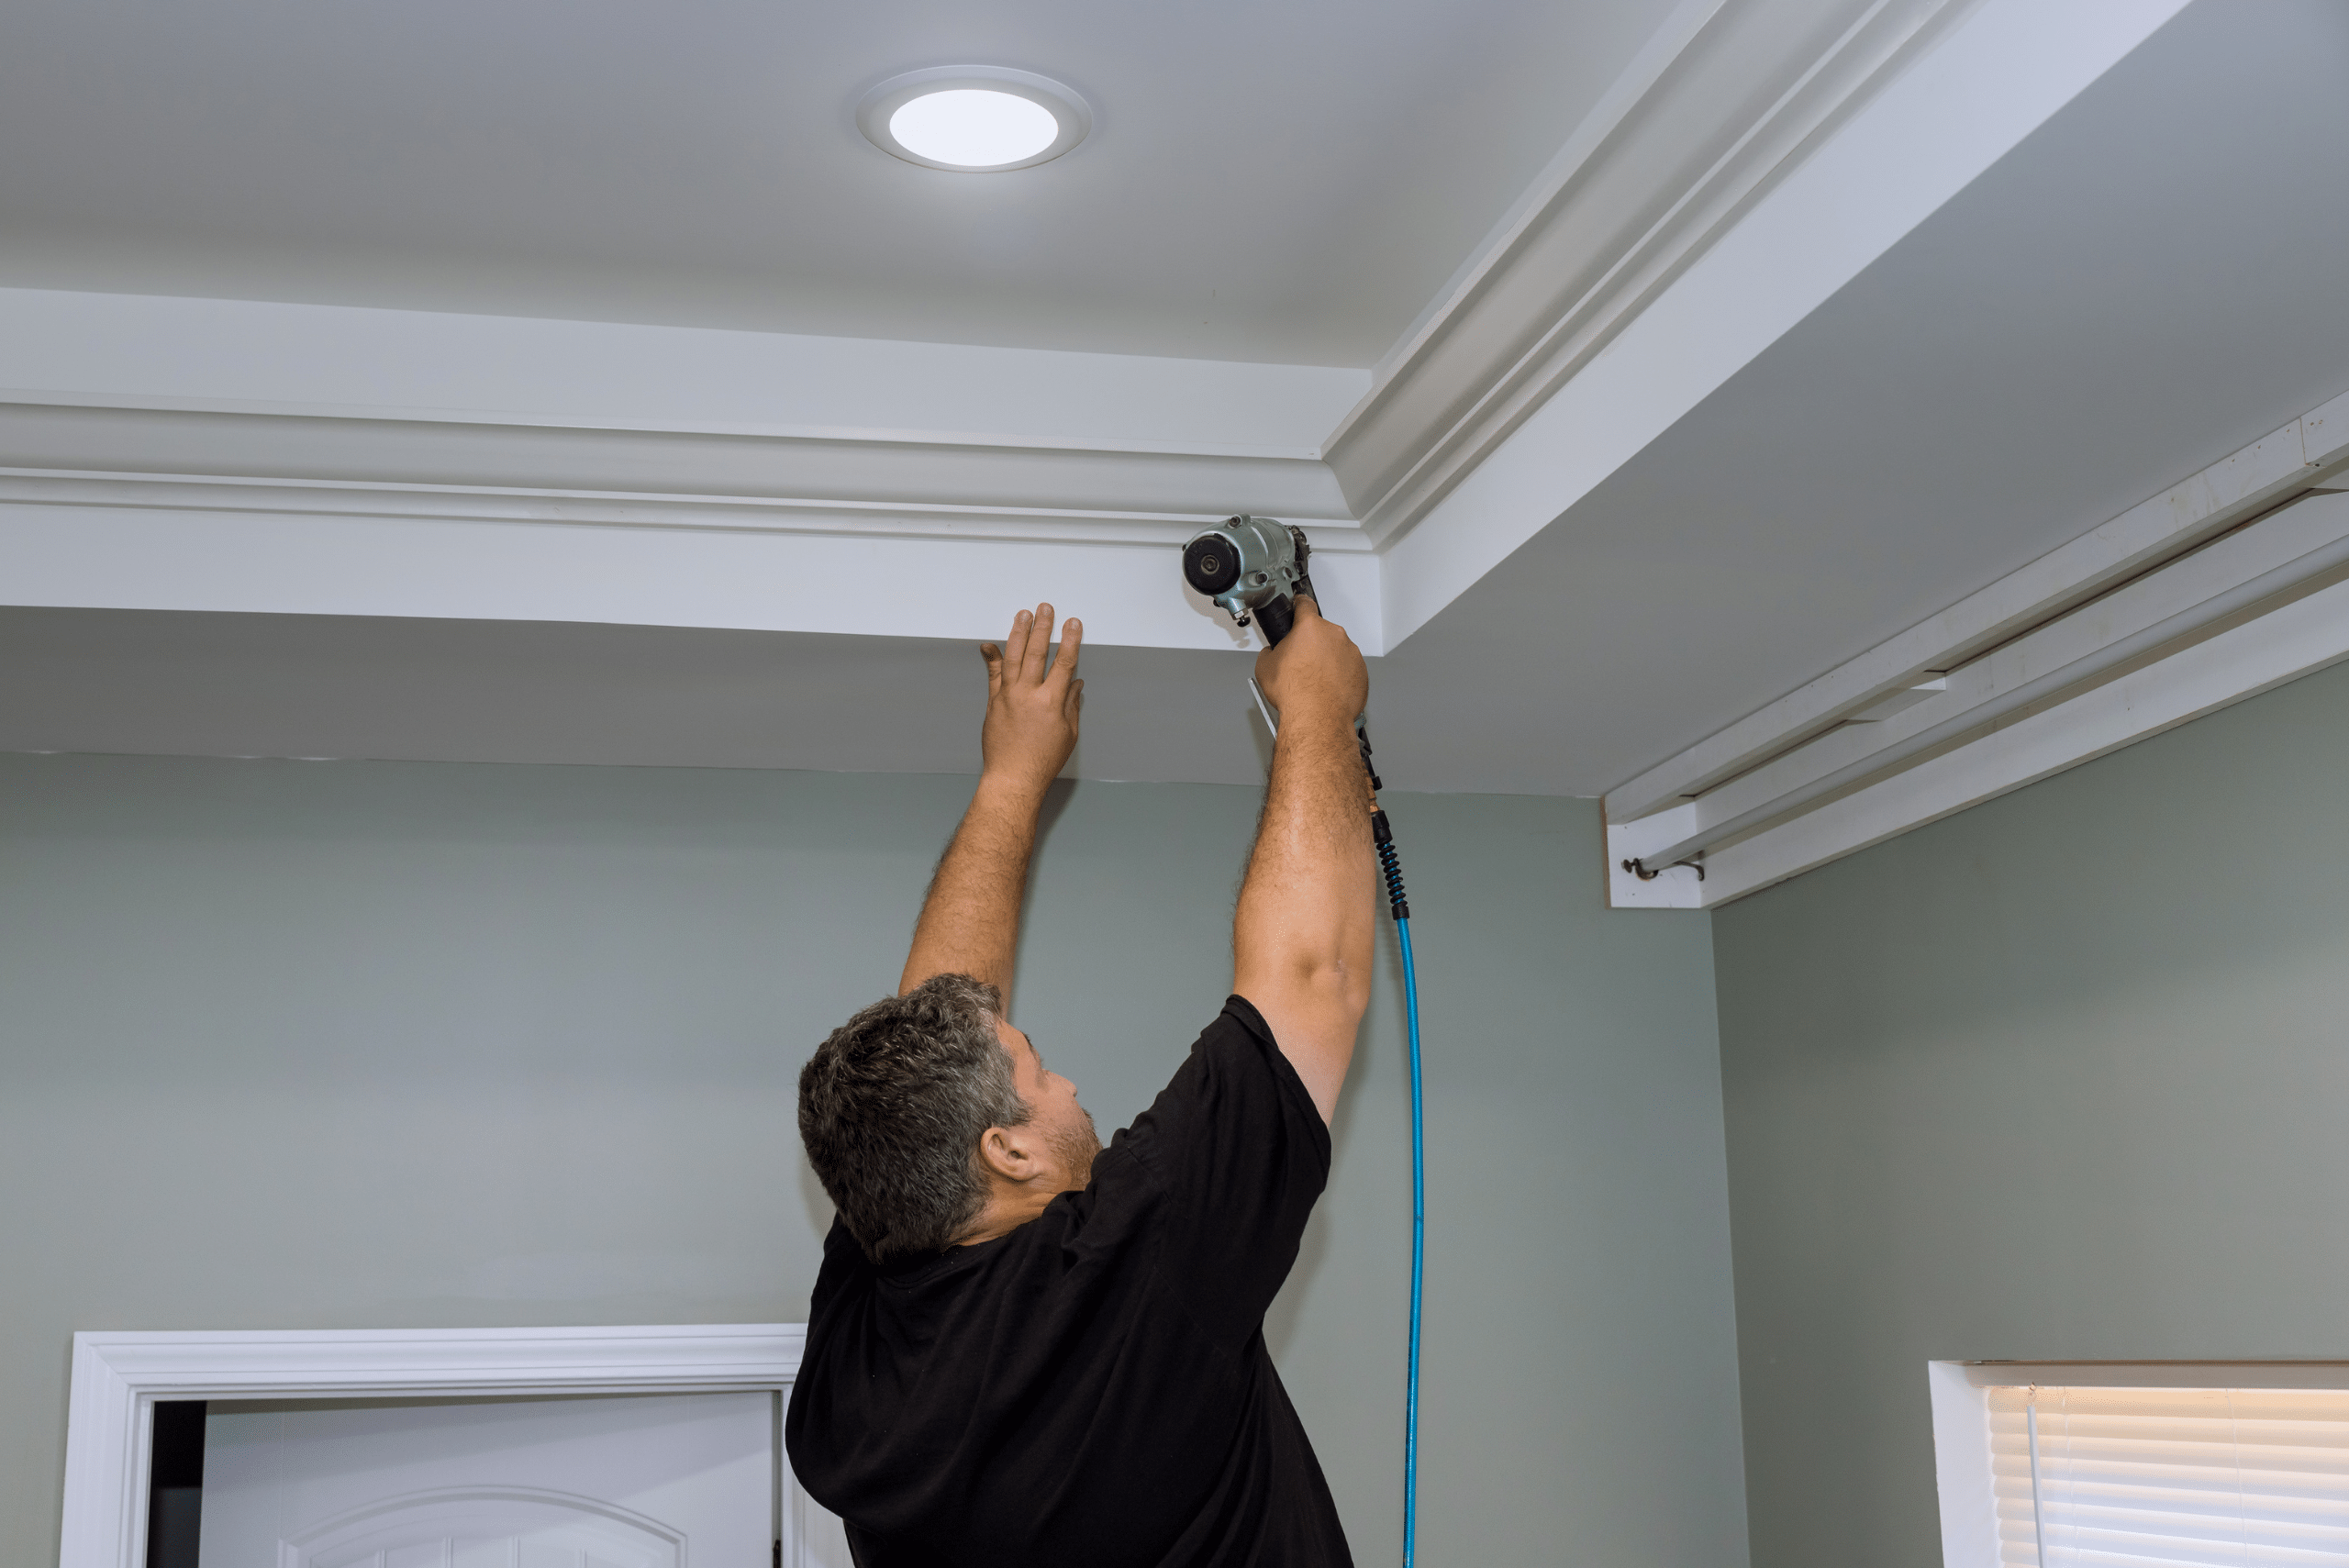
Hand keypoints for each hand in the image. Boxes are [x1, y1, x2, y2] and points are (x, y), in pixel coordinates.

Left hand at [978, 604, 1082, 793]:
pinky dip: (991, 658)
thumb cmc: (1042, 761)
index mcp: (1051, 702)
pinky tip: (988, 644)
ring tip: (1022, 615)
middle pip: (1036, 652)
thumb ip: (1071, 705)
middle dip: (1042, 627)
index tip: (1073, 624)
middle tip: (1045, 609)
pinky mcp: (994, 702)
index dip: (1069, 640)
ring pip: (1012, 657)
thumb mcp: (1068, 734)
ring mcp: (1008, 696)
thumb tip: (1075, 684)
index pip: (1064, 663)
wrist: (1013, 777)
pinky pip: (992, 675)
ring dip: (1018, 633)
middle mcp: (1028, 694)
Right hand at [1253, 598, 1365, 725]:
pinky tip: (1326, 689)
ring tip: (1314, 681)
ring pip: (1336, 650)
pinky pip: (1348, 667)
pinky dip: (1339, 675)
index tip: (1298, 605)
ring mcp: (1351, 652)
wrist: (1317, 717)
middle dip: (1312, 643)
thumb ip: (1270, 652)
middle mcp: (1334, 635)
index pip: (1304, 604)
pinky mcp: (1361, 670)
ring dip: (1327, 660)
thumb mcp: (1265, 667)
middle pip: (1321, 631)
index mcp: (1310, 627)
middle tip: (1300, 662)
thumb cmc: (1295, 693)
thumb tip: (1272, 654)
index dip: (1298, 605)